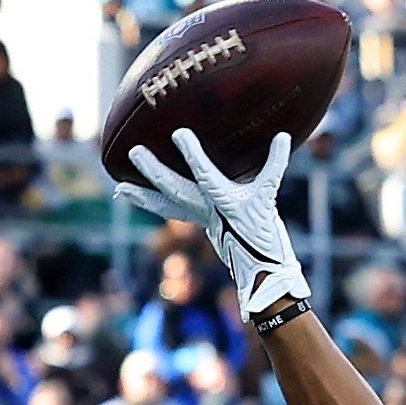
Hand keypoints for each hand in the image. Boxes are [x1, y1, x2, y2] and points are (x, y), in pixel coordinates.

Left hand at [115, 129, 310, 316]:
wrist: (261, 271)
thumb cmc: (267, 234)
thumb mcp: (271, 196)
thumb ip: (275, 165)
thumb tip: (285, 136)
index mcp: (226, 204)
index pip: (206, 176)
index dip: (193, 156)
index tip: (179, 133)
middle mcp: (208, 211)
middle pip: (175, 190)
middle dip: (155, 172)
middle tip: (135, 152)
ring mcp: (200, 218)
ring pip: (165, 205)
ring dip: (142, 195)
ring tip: (120, 188)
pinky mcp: (198, 222)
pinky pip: (169, 209)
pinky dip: (151, 201)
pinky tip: (134, 192)